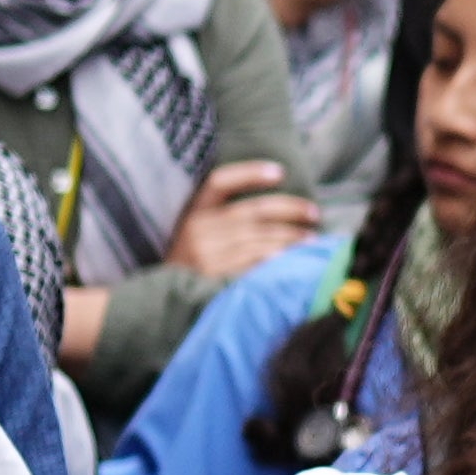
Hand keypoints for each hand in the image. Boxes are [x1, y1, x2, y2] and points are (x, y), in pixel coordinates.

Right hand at [163, 161, 319, 291]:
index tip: (281, 172)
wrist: (161, 302)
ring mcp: (206, 254)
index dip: (250, 173)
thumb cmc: (190, 265)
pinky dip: (276, 259)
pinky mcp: (213, 277)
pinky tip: (293, 259)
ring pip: (259, 238)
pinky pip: (253, 263)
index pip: (220, 181)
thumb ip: (223, 220)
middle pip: (253, 211)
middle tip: (314, 212)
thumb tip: (277, 210)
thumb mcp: (196, 235)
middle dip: (290, 209)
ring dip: (292, 238)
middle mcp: (198, 229)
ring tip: (313, 239)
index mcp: (193, 213)